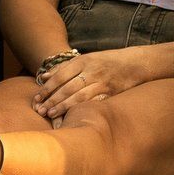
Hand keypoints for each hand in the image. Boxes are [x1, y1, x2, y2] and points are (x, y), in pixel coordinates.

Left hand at [34, 47, 150, 116]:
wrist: (136, 63)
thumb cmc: (108, 61)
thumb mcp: (87, 59)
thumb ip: (65, 67)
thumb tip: (43, 76)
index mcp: (84, 60)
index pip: (60, 75)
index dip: (47, 88)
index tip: (36, 98)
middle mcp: (92, 70)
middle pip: (67, 87)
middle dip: (52, 100)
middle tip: (39, 111)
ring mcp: (102, 82)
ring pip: (79, 96)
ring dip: (63, 107)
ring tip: (50, 115)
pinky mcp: (111, 92)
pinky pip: (94, 102)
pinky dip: (82, 109)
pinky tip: (73, 116)